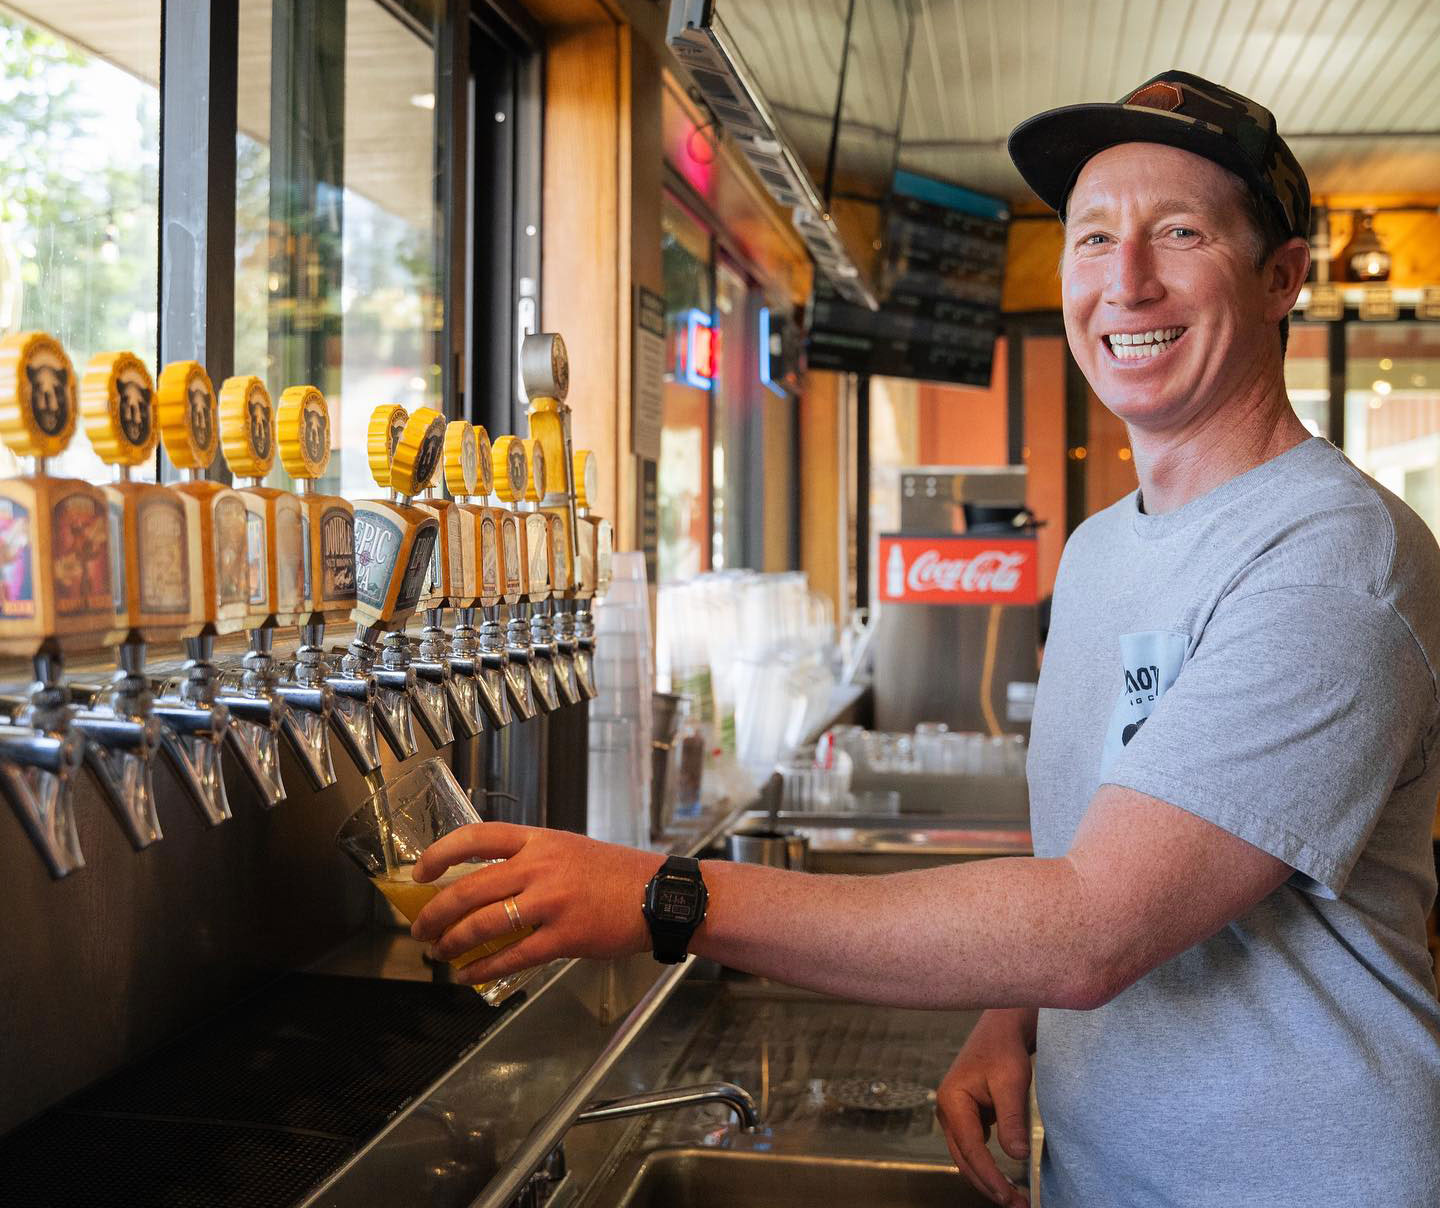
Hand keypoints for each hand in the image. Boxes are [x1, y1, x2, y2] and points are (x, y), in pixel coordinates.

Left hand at [407, 824, 664, 984]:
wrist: (659, 896)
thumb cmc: (616, 874)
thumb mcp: (569, 850)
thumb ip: (531, 861)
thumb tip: (485, 885)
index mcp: (540, 840)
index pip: (477, 836)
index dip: (441, 853)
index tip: (420, 872)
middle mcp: (541, 866)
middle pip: (471, 887)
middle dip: (436, 913)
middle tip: (421, 929)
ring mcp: (552, 902)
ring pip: (484, 923)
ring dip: (453, 942)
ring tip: (441, 953)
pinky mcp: (565, 937)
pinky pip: (512, 955)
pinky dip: (483, 967)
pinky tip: (469, 974)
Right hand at [936, 1008, 1035, 1206]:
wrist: (1000, 1030)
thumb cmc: (1004, 1051)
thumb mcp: (1012, 1082)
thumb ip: (1012, 1119)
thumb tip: (1016, 1157)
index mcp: (953, 1101)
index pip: (971, 1149)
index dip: (991, 1176)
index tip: (1011, 1197)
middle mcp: (947, 1111)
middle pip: (964, 1160)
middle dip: (988, 1186)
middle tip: (1017, 1205)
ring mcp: (954, 1115)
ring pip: (966, 1157)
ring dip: (987, 1179)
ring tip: (1014, 1199)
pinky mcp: (965, 1117)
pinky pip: (973, 1149)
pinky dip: (987, 1167)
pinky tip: (1005, 1178)